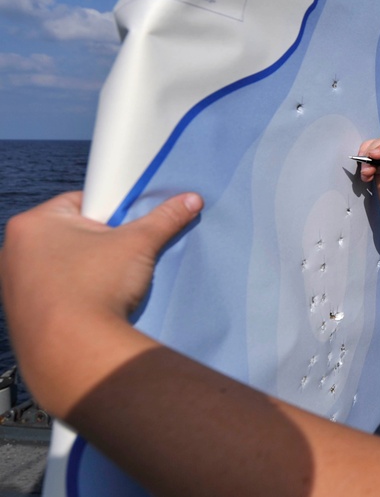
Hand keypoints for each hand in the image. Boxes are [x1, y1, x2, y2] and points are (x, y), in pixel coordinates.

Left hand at [0, 191, 202, 400]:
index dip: (110, 212)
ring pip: (61, 264)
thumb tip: (189, 200)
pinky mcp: (20, 314)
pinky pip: (54, 293)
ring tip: (109, 284)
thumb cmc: (93, 290)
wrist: (75, 351)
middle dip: (98, 243)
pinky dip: (74, 295)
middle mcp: (14, 251)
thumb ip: (164, 218)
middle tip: (121, 257)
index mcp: (33, 223)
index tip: (126, 227)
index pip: (80, 201)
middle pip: (70, 233)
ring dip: (85, 270)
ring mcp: (13, 285)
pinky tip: (95, 305)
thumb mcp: (139, 244)